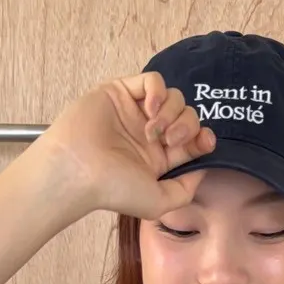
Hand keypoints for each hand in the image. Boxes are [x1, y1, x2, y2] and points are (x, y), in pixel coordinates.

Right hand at [42, 71, 216, 218]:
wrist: (79, 169)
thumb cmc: (114, 189)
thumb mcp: (159, 202)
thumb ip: (185, 190)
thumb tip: (202, 169)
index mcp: (158, 158)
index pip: (192, 141)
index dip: (203, 138)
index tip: (204, 142)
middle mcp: (148, 134)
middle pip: (187, 116)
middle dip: (187, 126)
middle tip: (171, 140)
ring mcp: (135, 111)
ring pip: (173, 97)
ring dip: (172, 112)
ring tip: (153, 130)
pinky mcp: (121, 91)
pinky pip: (152, 80)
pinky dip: (158, 92)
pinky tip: (150, 109)